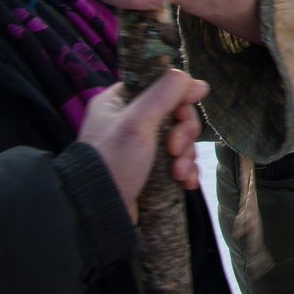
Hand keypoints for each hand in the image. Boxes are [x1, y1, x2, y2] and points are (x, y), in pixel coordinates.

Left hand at [78, 69, 209, 223]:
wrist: (97, 213)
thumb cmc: (111, 162)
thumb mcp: (138, 122)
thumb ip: (166, 93)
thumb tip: (196, 81)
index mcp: (120, 102)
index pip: (160, 85)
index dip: (179, 95)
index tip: (189, 107)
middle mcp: (129, 121)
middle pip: (175, 113)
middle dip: (183, 132)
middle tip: (175, 148)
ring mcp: (139, 147)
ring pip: (179, 139)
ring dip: (186, 155)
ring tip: (177, 172)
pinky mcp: (149, 169)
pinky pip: (177, 161)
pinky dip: (185, 170)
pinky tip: (185, 181)